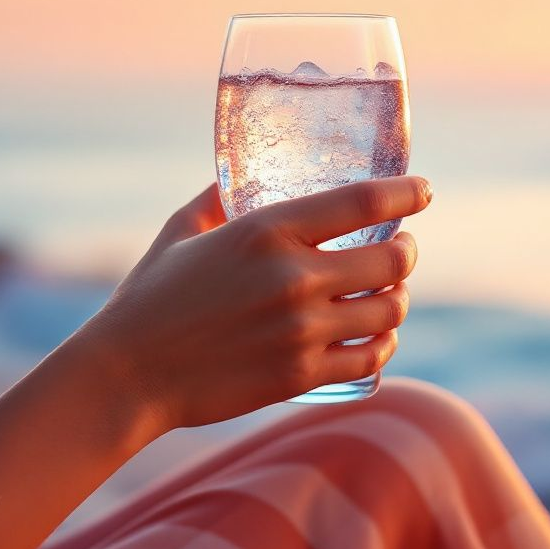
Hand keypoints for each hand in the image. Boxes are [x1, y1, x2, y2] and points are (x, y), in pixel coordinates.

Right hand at [80, 175, 431, 433]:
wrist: (126, 376)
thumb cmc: (149, 298)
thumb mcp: (181, 231)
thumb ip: (217, 197)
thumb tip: (236, 172)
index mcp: (267, 232)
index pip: (364, 203)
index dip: (406, 194)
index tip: (424, 191)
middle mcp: (294, 279)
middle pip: (392, 260)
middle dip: (407, 252)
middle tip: (402, 248)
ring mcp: (302, 331)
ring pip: (389, 310)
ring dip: (398, 298)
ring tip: (390, 292)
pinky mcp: (300, 376)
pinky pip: (370, 358)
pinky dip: (383, 344)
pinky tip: (378, 335)